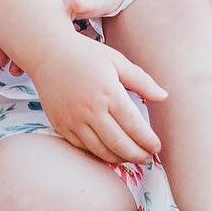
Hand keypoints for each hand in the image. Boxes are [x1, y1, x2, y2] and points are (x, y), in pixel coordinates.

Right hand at [28, 33, 165, 165]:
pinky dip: (99, 154)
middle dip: (138, 156)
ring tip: (132, 157)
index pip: (134, 126)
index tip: (157, 147)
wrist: (47, 51)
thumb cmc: (85, 54)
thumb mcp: (116, 60)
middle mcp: (90, 109)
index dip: (148, 141)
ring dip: (120, 159)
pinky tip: (110, 151)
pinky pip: (84, 148)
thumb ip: (142, 80)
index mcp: (108, 92)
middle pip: (120, 145)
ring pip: (102, 151)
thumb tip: (164, 96)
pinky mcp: (62, 126)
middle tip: (148, 158)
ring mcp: (74, 120)